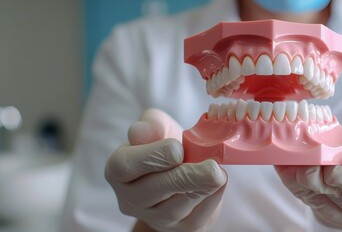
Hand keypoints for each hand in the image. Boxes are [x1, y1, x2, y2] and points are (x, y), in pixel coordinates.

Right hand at [104, 109, 226, 231]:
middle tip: (211, 167)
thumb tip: (139, 132)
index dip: (154, 156)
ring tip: (218, 172)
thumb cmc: (166, 149)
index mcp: (118, 169)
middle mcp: (130, 198)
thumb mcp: (159, 128)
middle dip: (186, 176)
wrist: (183, 174)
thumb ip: (150, 124)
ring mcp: (154, 217)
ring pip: (176, 207)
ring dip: (202, 188)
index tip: (178, 148)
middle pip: (154, 189)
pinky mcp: (180, 228)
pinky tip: (219, 183)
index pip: (126, 165)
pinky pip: (196, 217)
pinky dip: (211, 199)